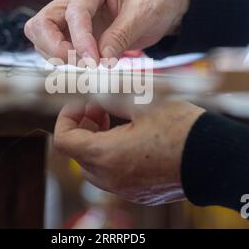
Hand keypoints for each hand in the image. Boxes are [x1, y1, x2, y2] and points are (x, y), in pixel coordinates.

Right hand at [24, 0, 189, 62]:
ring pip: (43, 36)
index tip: (93, 63)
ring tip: (89, 64)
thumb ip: (119, 38)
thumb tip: (99, 62)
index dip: (80, 39)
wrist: (164, 4)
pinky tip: (86, 63)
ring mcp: (71, 12)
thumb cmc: (157, 0)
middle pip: (42, 23)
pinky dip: (65, 59)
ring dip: (59, 56)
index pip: (74, 11)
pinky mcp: (74, 30)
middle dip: (56, 48)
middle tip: (83, 64)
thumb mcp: (144, 15)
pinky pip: (55, 46)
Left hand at [54, 101, 204, 205]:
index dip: (66, 118)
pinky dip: (109, 153)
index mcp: (106, 155)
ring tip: (113, 120)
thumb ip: (108, 95)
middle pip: (77, 152)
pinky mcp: (136, 191)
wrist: (214, 158)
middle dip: (82, 126)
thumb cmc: (180, 129)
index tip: (81, 104)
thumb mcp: (141, 103)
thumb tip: (89, 87)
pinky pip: (111, 173)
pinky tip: (128, 136)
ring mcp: (123, 188)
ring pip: (92, 163)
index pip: (64, 140)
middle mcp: (110, 178)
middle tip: (99, 108)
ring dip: (95, 140)